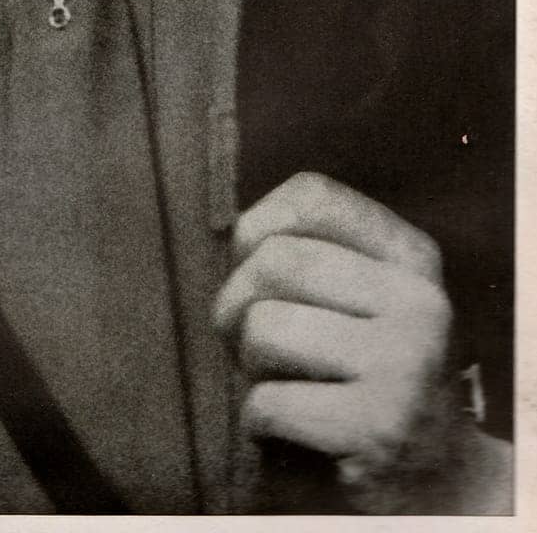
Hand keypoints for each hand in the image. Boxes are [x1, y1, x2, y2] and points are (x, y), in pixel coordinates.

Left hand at [214, 171, 455, 505]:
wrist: (442, 484)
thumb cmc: (371, 376)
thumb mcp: (365, 298)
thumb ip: (314, 252)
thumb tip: (237, 235)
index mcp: (412, 257)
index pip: (313, 195)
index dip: (258, 228)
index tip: (256, 270)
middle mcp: (418, 302)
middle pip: (274, 259)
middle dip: (236, 305)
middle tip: (248, 345)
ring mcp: (404, 364)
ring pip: (262, 328)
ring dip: (249, 367)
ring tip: (284, 387)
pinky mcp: (378, 428)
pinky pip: (266, 403)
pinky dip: (258, 423)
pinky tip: (293, 433)